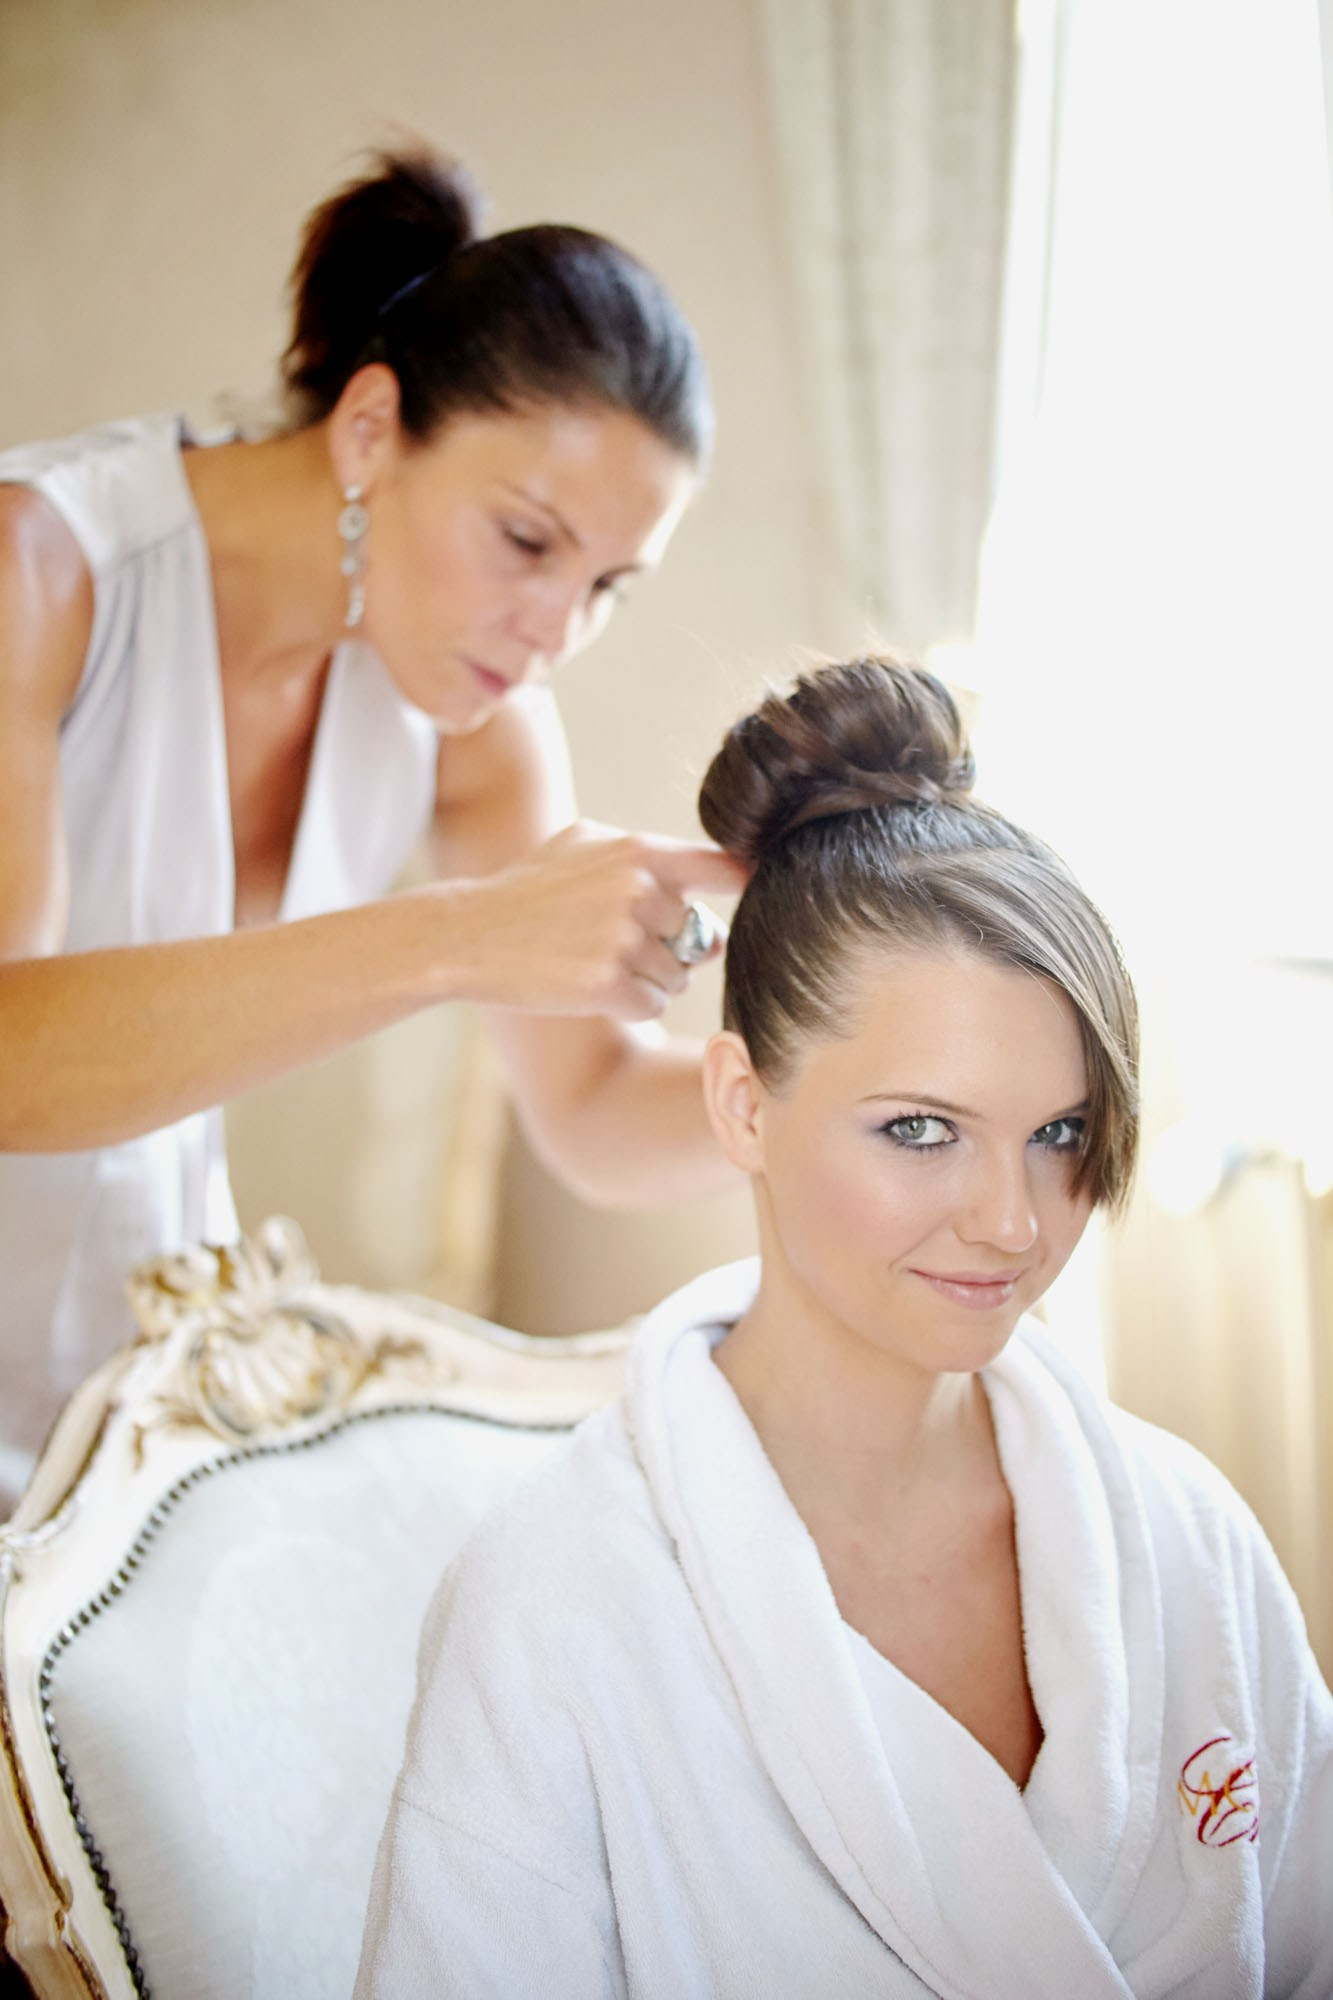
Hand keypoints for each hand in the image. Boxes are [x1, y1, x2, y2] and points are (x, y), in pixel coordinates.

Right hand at [437, 821, 748, 1019]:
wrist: (470, 934)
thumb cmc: (532, 888)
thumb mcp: (585, 846)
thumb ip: (651, 861)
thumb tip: (719, 900)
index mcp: (638, 852)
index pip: (723, 869)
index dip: (744, 886)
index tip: (753, 896)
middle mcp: (638, 891)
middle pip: (698, 937)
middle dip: (671, 949)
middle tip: (619, 944)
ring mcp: (622, 939)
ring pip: (677, 976)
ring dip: (648, 980)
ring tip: (596, 962)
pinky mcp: (607, 984)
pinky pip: (652, 1004)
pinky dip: (629, 1004)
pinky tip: (591, 987)